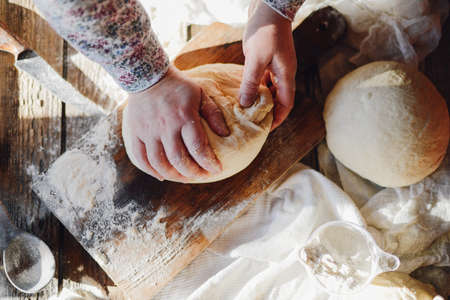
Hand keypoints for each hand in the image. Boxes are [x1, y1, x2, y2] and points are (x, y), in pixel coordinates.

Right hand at [124, 64, 229, 181]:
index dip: (208, 162)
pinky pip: (140, 158)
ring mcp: (148, 131)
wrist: (147, 76)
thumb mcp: (200, 94)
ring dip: (174, 175)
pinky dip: (150, 171)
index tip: (217, 169)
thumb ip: (213, 114)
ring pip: (159, 162)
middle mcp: (165, 126)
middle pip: (178, 159)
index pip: (198, 147)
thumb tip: (226, 135)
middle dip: (193, 173)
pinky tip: (161, 176)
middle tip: (202, 176)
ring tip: (185, 177)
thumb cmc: (179, 87)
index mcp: (184, 117)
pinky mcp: (135, 133)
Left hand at [240, 1, 296, 129]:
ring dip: (261, 99)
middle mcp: (283, 73)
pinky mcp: (268, 59)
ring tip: (247, 110)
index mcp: (286, 75)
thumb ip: (251, 82)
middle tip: (254, 122)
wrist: (269, 7)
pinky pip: (263, 78)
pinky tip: (245, 91)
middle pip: (279, 98)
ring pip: (270, 89)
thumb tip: (246, 104)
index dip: (279, 118)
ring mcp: (276, 65)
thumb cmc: (265, 31)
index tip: (267, 129)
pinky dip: (256, 86)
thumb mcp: (256, 59)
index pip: (286, 104)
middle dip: (268, 111)